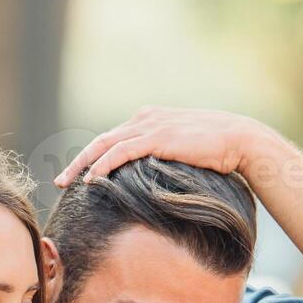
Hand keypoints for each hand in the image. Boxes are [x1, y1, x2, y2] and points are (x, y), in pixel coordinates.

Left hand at [54, 107, 266, 186]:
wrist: (241, 140)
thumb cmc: (220, 151)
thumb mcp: (186, 152)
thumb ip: (166, 158)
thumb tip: (155, 181)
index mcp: (151, 119)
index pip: (114, 138)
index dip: (94, 157)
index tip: (80, 176)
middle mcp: (146, 118)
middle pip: (102, 140)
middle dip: (79, 161)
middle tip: (61, 181)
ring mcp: (150, 126)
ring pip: (105, 144)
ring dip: (83, 165)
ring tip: (68, 184)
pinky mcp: (157, 137)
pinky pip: (121, 151)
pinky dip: (103, 165)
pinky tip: (91, 179)